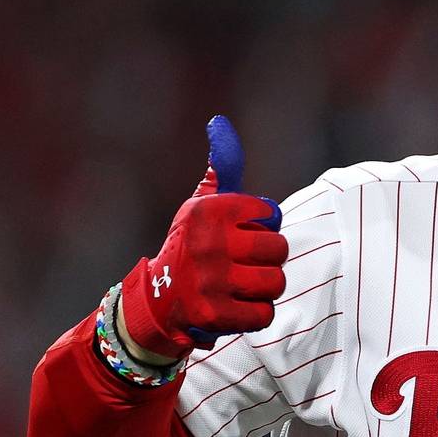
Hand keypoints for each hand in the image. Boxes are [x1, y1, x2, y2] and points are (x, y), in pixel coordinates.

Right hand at [119, 116, 287, 359]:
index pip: (270, 214)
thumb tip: (220, 122)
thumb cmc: (192, 246)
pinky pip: (266, 314)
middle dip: (268, 258)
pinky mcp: (215, 314)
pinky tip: (237, 306)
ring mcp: (210, 280)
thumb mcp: (201, 205)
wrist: (159, 301)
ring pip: (276, 282)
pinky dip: (257, 314)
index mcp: (207, 211)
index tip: (241, 233)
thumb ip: (222, 168)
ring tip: (243, 285)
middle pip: (279, 249)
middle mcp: (207, 243)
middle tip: (246, 263)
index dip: (262, 226)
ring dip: (265, 288)